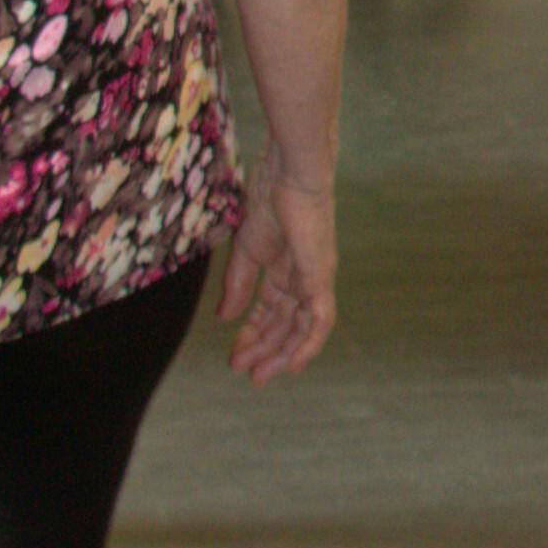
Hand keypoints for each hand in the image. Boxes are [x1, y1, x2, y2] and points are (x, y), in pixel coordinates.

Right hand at [216, 163, 336, 383]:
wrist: (288, 174)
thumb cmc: (269, 200)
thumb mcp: (246, 249)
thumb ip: (238, 284)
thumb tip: (226, 317)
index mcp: (286, 271)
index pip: (271, 312)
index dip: (252, 335)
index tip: (233, 356)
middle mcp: (304, 279)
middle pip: (286, 324)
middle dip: (264, 349)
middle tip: (242, 371)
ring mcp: (315, 278)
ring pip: (302, 328)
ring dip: (280, 353)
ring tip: (258, 373)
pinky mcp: (321, 276)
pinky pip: (321, 318)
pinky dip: (309, 343)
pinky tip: (295, 363)